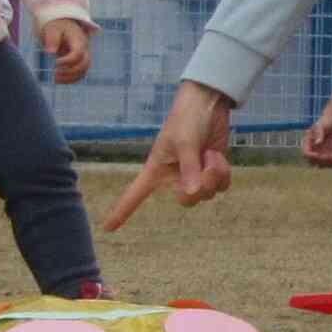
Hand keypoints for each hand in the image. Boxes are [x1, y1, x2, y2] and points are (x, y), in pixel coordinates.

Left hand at [40, 17, 91, 85]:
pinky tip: (58, 80)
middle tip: (54, 74)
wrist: (63, 25)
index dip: (68, 61)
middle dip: (70, 72)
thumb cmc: (57, 27)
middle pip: (84, 64)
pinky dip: (71, 79)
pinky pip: (80, 73)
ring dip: (70, 78)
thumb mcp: (52, 29)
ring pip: (83, 71)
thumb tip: (50, 52)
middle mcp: (85, 49)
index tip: (55, 63)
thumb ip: (52, 39)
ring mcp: (84, 56)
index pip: (78, 54)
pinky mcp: (80, 62)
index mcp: (79, 40)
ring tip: (55, 79)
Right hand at [104, 80, 234, 231]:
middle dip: (201, 187)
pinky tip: (219, 157)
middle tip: (205, 166)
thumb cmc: (187, 119)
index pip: (135, 195)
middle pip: (187, 200)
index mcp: (156, 169)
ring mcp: (194, 174)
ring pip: (208, 194)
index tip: (108, 228)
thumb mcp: (185, 143)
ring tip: (210, 155)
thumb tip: (194, 194)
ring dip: (215, 175)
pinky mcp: (210, 170)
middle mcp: (173, 175)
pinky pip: (220, 185)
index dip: (122, 212)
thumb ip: (189, 169)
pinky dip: (223, 173)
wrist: (209, 103)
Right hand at [301, 108, 331, 166]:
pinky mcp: (328, 154)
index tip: (319, 155)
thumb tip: (317, 143)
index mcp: (308, 143)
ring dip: (327, 164)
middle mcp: (313, 150)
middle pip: (312, 161)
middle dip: (321, 161)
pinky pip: (328, 163)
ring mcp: (320, 153)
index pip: (305, 153)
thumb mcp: (322, 126)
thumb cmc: (326, 122)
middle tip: (330, 156)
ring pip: (320, 164)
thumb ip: (319, 133)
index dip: (311, 156)